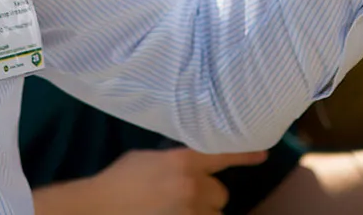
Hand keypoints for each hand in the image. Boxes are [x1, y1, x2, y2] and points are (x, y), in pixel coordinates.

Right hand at [68, 147, 268, 214]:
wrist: (99, 207)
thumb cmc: (120, 179)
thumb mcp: (151, 159)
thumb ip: (177, 159)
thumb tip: (195, 164)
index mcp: (183, 162)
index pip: (222, 156)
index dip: (245, 155)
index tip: (263, 154)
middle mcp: (191, 187)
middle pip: (221, 195)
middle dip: (208, 196)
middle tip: (187, 196)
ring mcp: (189, 212)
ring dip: (201, 213)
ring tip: (177, 208)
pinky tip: (175, 212)